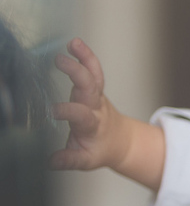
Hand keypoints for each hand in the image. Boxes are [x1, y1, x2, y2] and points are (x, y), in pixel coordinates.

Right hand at [50, 38, 125, 171]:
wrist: (121, 142)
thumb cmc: (100, 149)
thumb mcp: (86, 160)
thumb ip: (70, 160)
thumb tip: (52, 162)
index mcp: (91, 125)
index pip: (80, 116)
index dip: (68, 112)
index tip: (52, 110)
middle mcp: (95, 107)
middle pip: (89, 88)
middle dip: (78, 74)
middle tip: (60, 61)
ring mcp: (96, 96)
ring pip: (94, 75)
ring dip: (84, 58)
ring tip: (72, 43)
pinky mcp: (95, 89)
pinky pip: (93, 70)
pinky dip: (86, 56)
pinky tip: (74, 43)